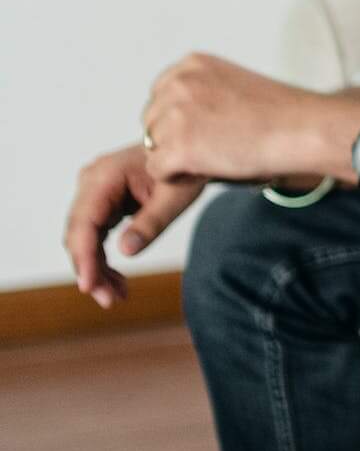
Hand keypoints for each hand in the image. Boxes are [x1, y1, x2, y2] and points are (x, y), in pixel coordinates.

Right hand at [63, 144, 205, 308]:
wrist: (190, 150)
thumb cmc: (185, 169)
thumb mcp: (175, 196)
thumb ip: (151, 222)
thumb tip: (126, 251)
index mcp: (104, 176)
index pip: (84, 223)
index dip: (84, 257)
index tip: (88, 286)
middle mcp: (90, 182)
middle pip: (79, 235)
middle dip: (91, 270)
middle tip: (110, 300)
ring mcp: (93, 192)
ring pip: (84, 239)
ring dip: (96, 269)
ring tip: (117, 296)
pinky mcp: (101, 203)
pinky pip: (94, 236)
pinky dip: (103, 259)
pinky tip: (117, 281)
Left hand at [139, 52, 350, 184]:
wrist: (306, 129)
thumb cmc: (282, 114)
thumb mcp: (235, 85)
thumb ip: (202, 93)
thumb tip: (178, 119)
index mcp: (192, 64)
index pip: (160, 97)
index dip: (182, 120)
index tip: (213, 128)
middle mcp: (178, 83)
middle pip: (152, 121)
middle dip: (176, 138)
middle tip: (218, 145)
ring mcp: (176, 114)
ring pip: (153, 146)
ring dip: (179, 157)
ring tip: (219, 155)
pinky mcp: (178, 146)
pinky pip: (158, 169)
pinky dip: (179, 176)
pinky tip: (212, 168)